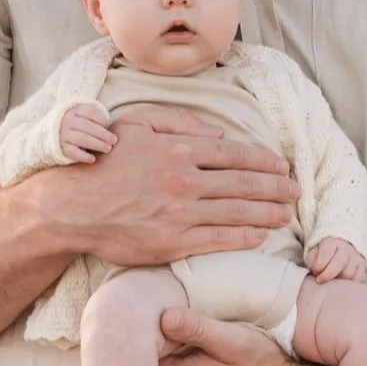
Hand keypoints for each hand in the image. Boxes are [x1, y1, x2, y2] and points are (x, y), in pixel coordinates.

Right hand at [38, 105, 299, 269]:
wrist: (71, 208)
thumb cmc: (102, 162)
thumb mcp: (135, 125)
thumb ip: (177, 122)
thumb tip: (215, 132)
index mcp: (178, 150)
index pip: (234, 154)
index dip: (264, 161)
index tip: (281, 165)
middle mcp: (184, 181)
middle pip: (244, 183)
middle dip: (276, 187)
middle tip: (295, 190)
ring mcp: (180, 214)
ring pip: (238, 212)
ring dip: (269, 212)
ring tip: (287, 214)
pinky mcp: (172, 244)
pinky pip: (218, 240)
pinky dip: (245, 237)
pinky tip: (261, 234)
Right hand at [58, 103, 116, 161]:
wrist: (58, 130)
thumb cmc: (80, 123)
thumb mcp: (86, 116)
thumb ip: (97, 119)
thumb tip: (109, 130)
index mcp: (75, 110)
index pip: (90, 112)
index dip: (101, 119)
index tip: (108, 125)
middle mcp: (68, 121)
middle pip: (87, 126)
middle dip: (102, 134)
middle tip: (114, 140)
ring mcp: (64, 134)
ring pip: (80, 138)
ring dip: (96, 144)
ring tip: (108, 148)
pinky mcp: (62, 147)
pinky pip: (72, 152)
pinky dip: (83, 156)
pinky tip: (93, 159)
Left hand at [306, 236, 366, 283]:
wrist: (339, 249)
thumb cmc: (323, 255)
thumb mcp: (314, 253)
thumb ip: (313, 260)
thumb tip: (316, 271)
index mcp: (331, 242)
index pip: (326, 252)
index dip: (319, 264)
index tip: (315, 272)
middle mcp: (345, 248)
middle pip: (340, 262)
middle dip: (328, 274)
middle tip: (320, 280)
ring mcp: (355, 257)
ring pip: (350, 272)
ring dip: (338, 280)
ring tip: (331, 282)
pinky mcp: (361, 267)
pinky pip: (358, 278)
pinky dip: (349, 284)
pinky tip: (341, 284)